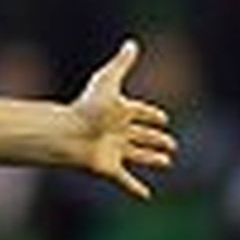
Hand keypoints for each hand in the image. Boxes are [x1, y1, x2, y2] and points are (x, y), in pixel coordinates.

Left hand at [68, 39, 175, 198]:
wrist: (69, 134)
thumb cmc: (87, 107)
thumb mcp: (108, 82)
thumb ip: (121, 64)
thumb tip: (131, 43)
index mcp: (120, 112)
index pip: (141, 113)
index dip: (152, 115)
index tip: (163, 119)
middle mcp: (118, 131)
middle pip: (142, 135)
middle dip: (156, 138)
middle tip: (171, 143)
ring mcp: (114, 150)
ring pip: (139, 155)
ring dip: (152, 158)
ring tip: (167, 161)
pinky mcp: (109, 168)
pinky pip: (126, 180)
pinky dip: (135, 188)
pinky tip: (146, 196)